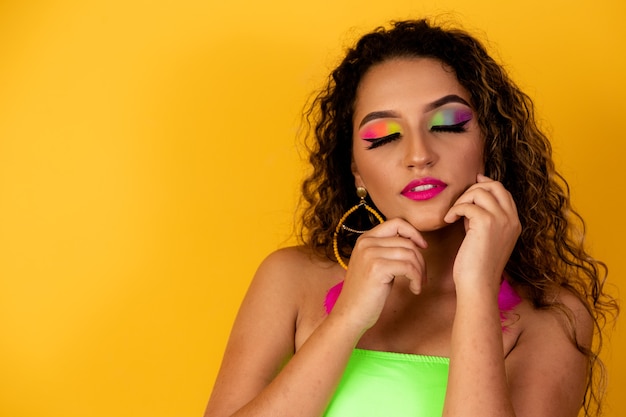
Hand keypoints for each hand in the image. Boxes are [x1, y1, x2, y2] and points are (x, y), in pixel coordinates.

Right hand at [331, 218, 427, 331]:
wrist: (350, 313)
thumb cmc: (365, 293)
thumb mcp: (374, 264)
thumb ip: (387, 250)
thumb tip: (413, 241)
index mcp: (365, 239)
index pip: (396, 223)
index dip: (414, 233)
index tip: (423, 247)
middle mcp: (366, 242)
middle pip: (407, 241)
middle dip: (420, 259)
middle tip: (421, 276)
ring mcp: (371, 254)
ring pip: (410, 254)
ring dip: (420, 271)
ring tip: (417, 284)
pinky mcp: (377, 268)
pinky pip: (409, 267)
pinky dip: (417, 279)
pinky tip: (414, 289)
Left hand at [443, 174, 520, 294]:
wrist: (478, 284)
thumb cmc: (477, 265)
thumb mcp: (487, 238)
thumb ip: (484, 219)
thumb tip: (472, 202)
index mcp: (514, 223)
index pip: (504, 192)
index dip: (487, 185)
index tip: (473, 184)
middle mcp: (511, 219)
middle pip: (495, 186)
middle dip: (474, 188)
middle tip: (459, 201)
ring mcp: (501, 220)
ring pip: (480, 192)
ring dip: (462, 199)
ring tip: (453, 214)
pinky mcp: (486, 223)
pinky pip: (467, 205)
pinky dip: (454, 210)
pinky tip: (448, 220)